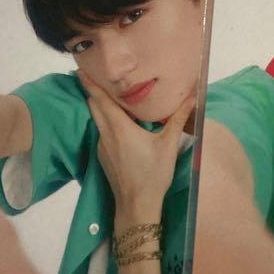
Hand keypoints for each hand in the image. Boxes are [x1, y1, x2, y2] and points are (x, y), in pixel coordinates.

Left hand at [79, 72, 193, 227]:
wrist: (136, 204)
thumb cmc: (153, 173)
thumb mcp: (169, 144)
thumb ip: (178, 118)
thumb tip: (193, 97)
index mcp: (119, 128)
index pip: (101, 100)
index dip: (91, 84)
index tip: (80, 69)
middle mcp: (106, 134)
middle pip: (94, 107)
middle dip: (92, 90)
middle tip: (92, 73)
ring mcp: (103, 146)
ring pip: (97, 119)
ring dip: (99, 105)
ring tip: (106, 91)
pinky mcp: (104, 156)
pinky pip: (102, 131)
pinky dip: (105, 119)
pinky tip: (117, 120)